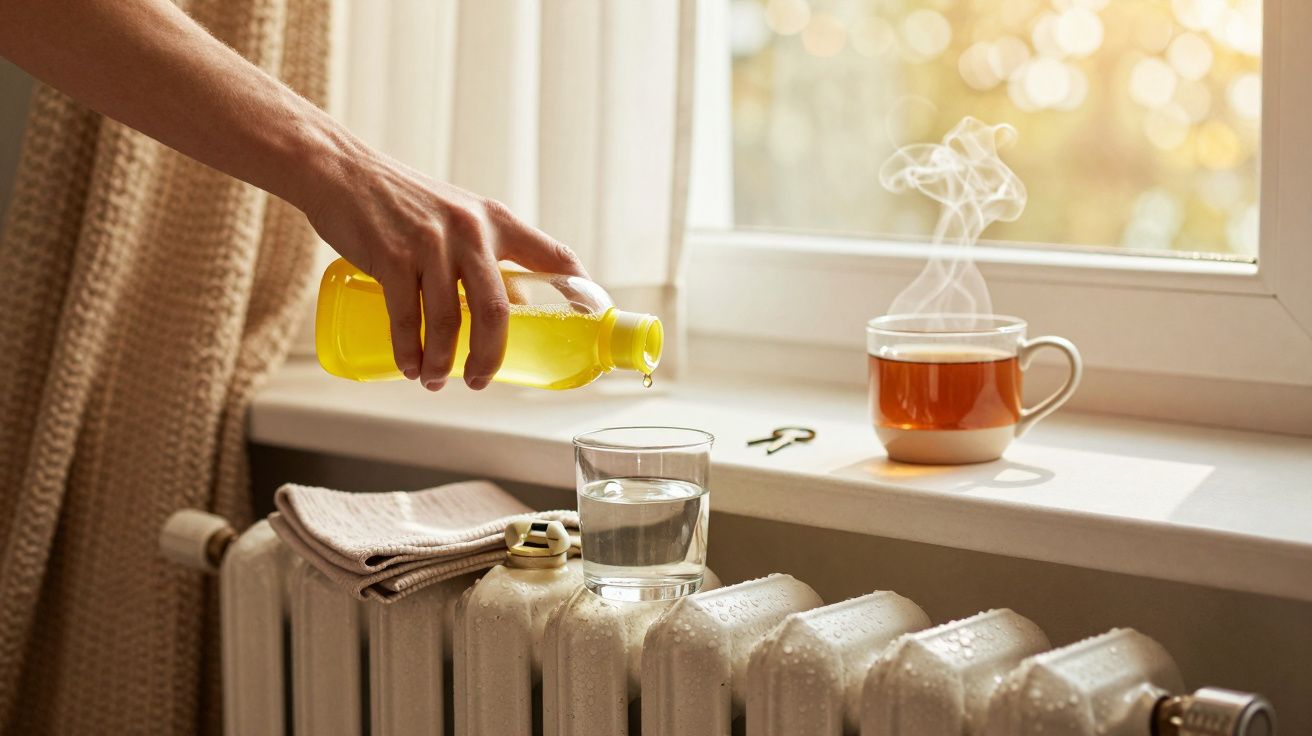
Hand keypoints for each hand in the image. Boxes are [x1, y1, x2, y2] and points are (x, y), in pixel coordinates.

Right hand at [302, 147, 586, 390]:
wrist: (342, 172)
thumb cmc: (404, 202)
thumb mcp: (458, 216)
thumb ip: (486, 256)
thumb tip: (517, 305)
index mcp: (496, 220)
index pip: (552, 255)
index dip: (579, 288)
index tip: (593, 316)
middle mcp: (470, 231)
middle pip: (497, 311)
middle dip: (490, 356)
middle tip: (480, 381)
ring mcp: (430, 244)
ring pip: (448, 322)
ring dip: (440, 361)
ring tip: (433, 379)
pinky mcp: (391, 257)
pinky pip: (406, 318)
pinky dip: (408, 351)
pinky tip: (409, 367)